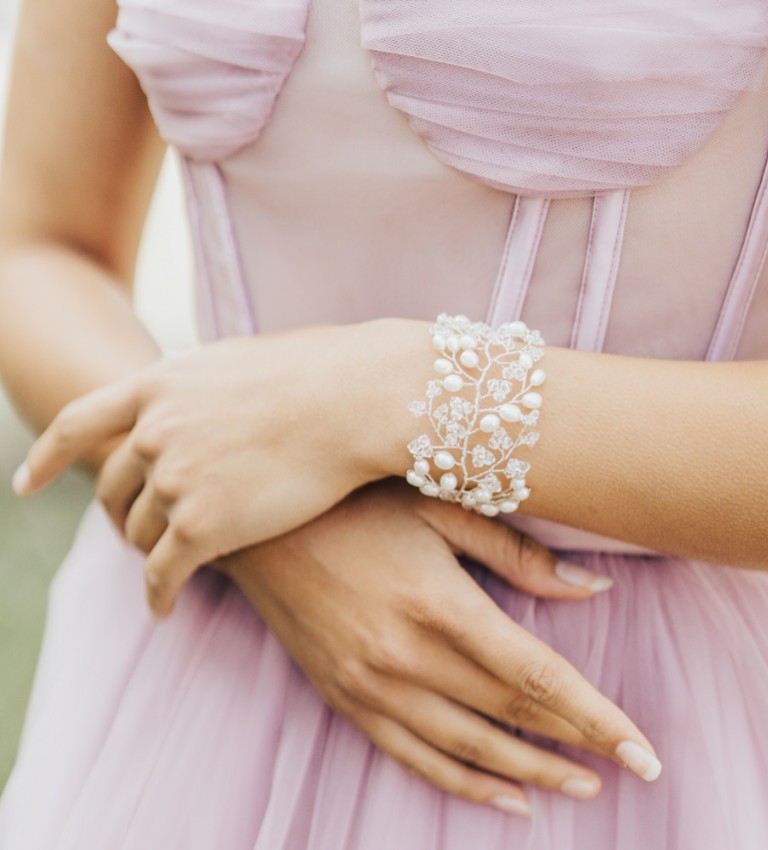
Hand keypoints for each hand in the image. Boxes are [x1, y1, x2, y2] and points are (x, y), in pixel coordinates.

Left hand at [13, 321, 429, 613]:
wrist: (354, 400)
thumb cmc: (324, 374)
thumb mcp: (247, 363)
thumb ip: (210, 388)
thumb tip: (215, 399)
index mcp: (161, 385)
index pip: (81, 422)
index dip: (49, 455)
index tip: (27, 483)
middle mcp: (153, 431)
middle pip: (118, 488)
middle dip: (123, 516)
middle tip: (138, 536)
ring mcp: (173, 479)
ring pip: (143, 534)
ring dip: (150, 555)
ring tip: (164, 573)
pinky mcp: (200, 526)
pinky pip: (164, 574)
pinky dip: (159, 595)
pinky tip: (164, 608)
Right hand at [219, 480, 660, 814]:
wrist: (255, 524)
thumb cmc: (354, 501)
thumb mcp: (438, 506)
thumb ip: (516, 553)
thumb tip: (592, 588)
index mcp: (438, 603)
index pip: (536, 677)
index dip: (596, 718)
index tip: (643, 752)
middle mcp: (406, 656)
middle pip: (510, 714)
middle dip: (577, 745)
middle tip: (629, 767)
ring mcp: (370, 685)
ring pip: (468, 748)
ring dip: (531, 773)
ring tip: (582, 788)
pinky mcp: (344, 697)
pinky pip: (413, 757)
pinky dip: (463, 784)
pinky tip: (504, 798)